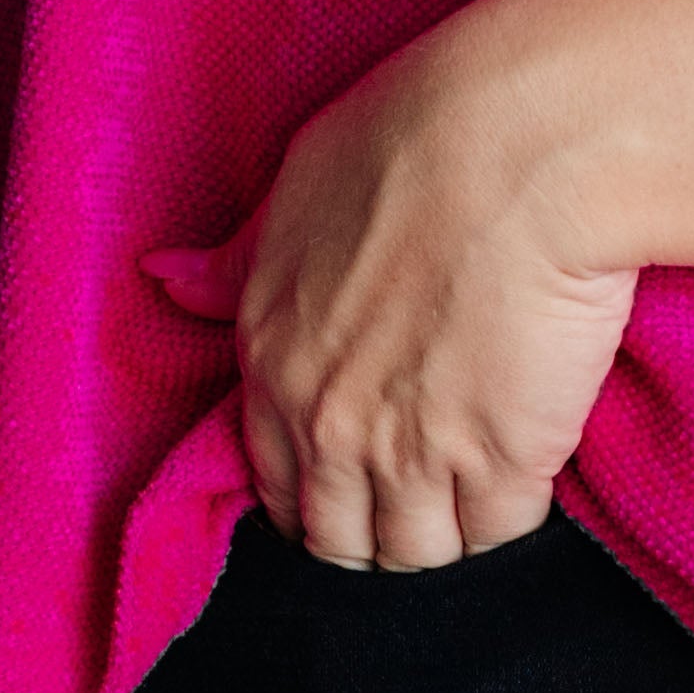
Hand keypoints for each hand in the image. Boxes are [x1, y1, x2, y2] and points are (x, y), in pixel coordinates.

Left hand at [214, 21, 638, 572]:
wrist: (521, 147)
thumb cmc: (410, 141)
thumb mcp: (295, 188)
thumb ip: (237, 260)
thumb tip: (167, 278)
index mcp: (271, 361)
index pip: (277, 485)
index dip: (318, 490)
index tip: (355, 470)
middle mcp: (328, 425)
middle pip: (342, 540)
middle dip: (376, 526)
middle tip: (422, 485)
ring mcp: (414, 453)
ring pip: (418, 552)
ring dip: (445, 525)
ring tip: (477, 478)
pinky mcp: (504, 460)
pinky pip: (498, 527)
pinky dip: (512, 505)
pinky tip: (526, 459)